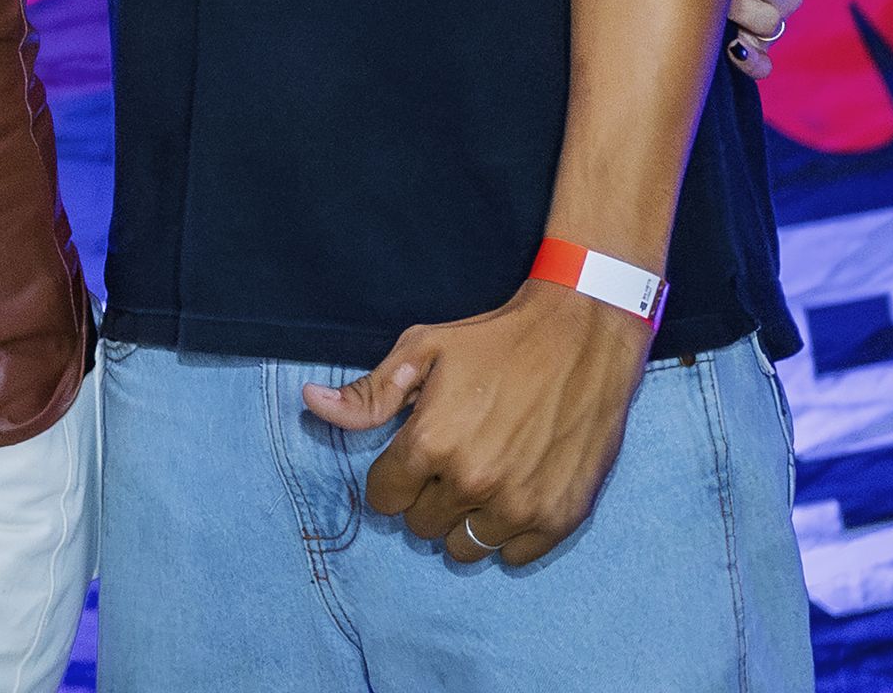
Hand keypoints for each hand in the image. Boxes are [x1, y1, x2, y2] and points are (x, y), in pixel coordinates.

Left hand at [301, 278, 649, 566]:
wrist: (580, 337)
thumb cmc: (495, 341)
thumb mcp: (423, 350)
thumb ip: (368, 392)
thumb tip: (312, 403)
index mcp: (431, 443)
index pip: (383, 498)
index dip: (391, 477)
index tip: (409, 459)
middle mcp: (473, 481)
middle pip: (421, 525)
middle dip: (426, 497)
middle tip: (450, 462)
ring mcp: (520, 504)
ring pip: (464, 548)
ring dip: (464, 520)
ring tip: (480, 481)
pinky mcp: (561, 517)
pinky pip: (513, 555)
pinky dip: (508, 534)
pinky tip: (513, 494)